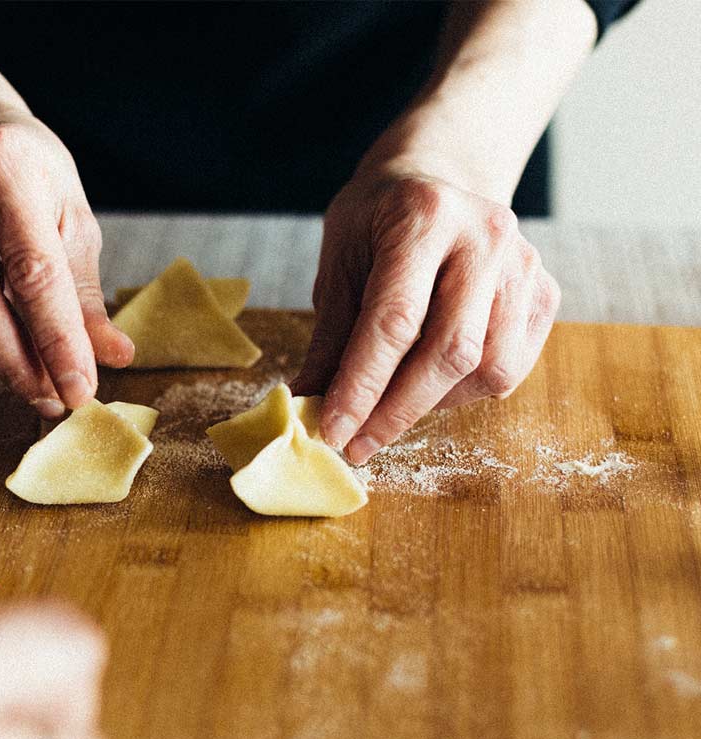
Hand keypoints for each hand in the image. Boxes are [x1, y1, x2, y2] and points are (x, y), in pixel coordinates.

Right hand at [0, 101, 133, 419]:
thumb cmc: (26, 175)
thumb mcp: (70, 218)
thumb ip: (85, 293)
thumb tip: (113, 357)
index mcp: (6, 164)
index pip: (33, 272)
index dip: (57, 340)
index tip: (79, 391)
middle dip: (16, 363)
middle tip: (49, 399)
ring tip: (13, 320)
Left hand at [293, 166, 559, 463]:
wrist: (437, 179)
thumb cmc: (377, 224)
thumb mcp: (340, 264)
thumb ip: (331, 336)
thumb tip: (310, 405)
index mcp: (424, 217)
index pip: (395, 320)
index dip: (363, 386)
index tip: (334, 431)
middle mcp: (485, 235)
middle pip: (450, 350)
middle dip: (397, 410)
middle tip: (358, 444)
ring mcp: (523, 263)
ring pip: (487, 367)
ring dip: (432, 404)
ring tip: (390, 407)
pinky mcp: (544, 290)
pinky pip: (510, 367)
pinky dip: (465, 391)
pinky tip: (431, 384)